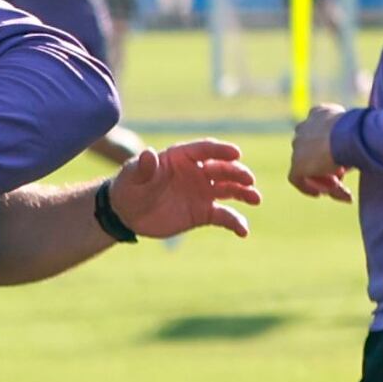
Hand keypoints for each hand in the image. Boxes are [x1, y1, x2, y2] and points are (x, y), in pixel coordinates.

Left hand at [106, 137, 258, 238]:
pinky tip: (243, 231)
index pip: (205, 150)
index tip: (236, 154)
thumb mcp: (133, 177)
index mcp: (181, 157)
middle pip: (222, 169)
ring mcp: (202, 192)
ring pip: (228, 190)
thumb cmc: (130, 187)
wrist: (127, 213)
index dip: (221, 151)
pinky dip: (235, 222)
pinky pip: (223, 216)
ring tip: (255, 199)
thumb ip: (143, 167)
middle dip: (237, 173)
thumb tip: (149, 154)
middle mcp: (197, 172)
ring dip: (243, 193)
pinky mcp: (203, 212)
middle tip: (249, 180)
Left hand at [288, 105, 352, 199]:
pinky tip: (318, 193)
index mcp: (319, 113)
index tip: (341, 159)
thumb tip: (347, 162)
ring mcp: (298, 145)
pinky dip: (307, 187)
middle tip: (340, 176)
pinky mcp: (297, 163)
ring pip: (306, 165)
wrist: (350, 135)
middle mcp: (304, 127)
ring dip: (321, 177)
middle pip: (312, 150)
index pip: (320, 133)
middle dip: (325, 165)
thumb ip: (348, 146)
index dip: (329, 149)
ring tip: (336, 186)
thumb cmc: (361, 132)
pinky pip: (296, 178)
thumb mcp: (355, 136)